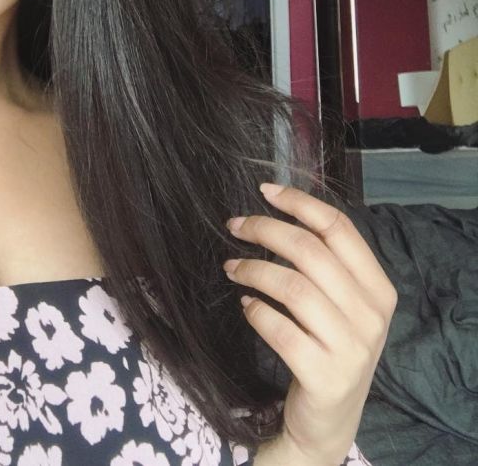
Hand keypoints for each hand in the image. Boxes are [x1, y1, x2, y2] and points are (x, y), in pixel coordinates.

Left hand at [223, 183, 397, 465]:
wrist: (328, 420)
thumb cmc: (329, 346)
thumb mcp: (341, 304)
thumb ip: (323, 263)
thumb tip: (275, 207)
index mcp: (379, 288)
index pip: (340, 228)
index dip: (300, 203)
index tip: (264, 191)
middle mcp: (371, 315)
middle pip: (311, 251)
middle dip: (265, 230)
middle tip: (234, 226)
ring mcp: (351, 348)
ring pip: (293, 287)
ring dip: (253, 268)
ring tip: (231, 266)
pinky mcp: (326, 376)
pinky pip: (281, 330)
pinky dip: (256, 312)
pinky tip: (245, 306)